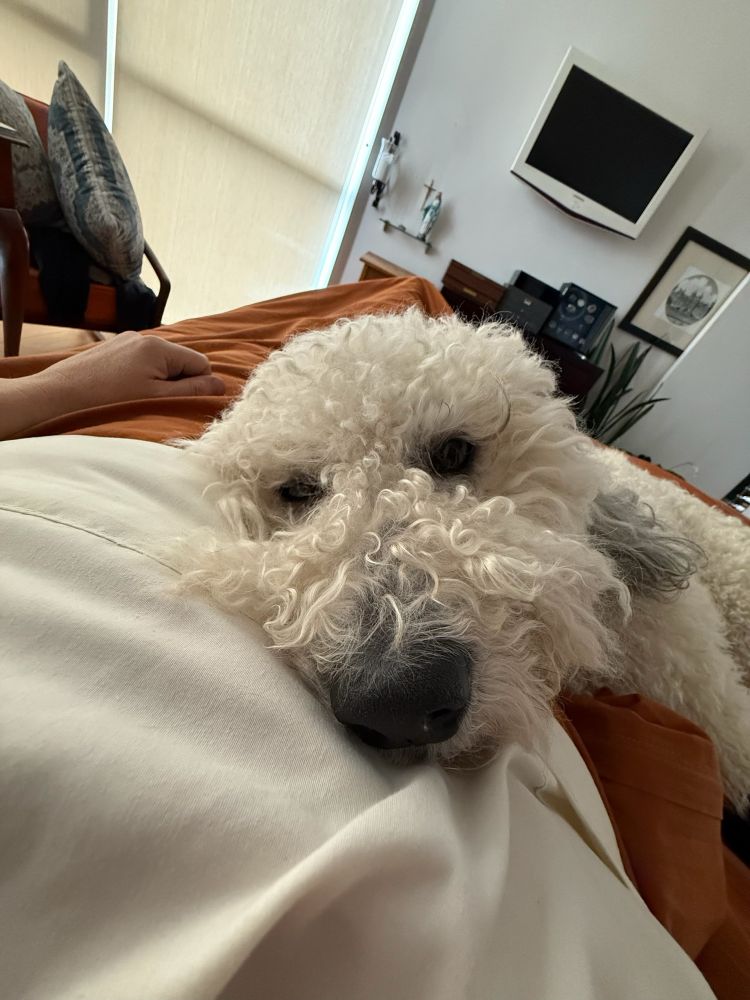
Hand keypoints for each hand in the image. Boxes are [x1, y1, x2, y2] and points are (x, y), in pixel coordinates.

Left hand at [0, 333, 224, 438]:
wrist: (60, 394)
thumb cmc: (109, 400)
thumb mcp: (157, 399)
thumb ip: (192, 390)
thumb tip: (221, 385)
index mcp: (160, 347)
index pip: (200, 363)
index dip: (196, 385)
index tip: (177, 401)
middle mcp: (145, 336)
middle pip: (180, 361)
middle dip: (176, 382)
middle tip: (153, 401)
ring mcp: (127, 340)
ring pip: (160, 362)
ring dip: (157, 380)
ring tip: (135, 397)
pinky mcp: (113, 347)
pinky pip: (141, 361)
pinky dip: (139, 376)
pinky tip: (122, 390)